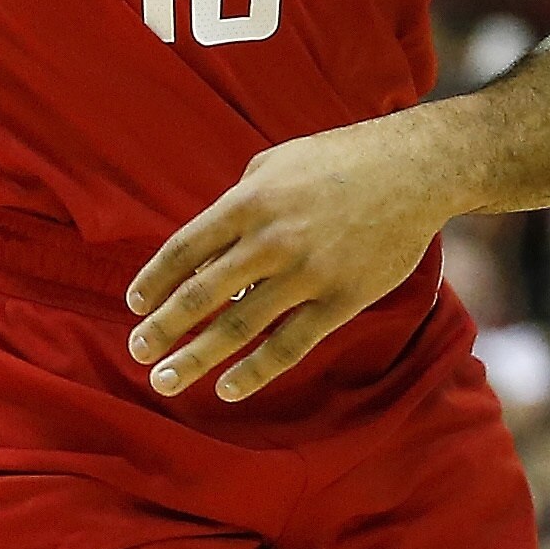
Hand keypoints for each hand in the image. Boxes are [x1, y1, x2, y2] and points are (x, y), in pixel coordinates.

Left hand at [126, 114, 461, 400]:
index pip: (184, 250)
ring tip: (165, 379)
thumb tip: (207, 249)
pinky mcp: (342, 298)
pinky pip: (291, 344)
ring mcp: (307, 273)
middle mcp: (271, 240)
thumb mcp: (276, 162)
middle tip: (137, 351)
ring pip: (239, 327)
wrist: (415, 169)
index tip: (135, 306)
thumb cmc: (340, 160)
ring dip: (196, 358)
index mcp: (249, 202)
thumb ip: (237, 201)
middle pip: (201, 295)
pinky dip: (256, 371)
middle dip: (162, 328)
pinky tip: (228, 388)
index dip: (153, 281)